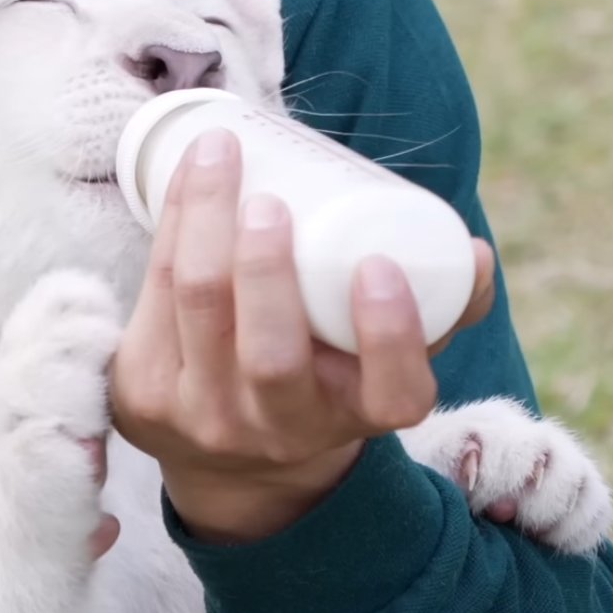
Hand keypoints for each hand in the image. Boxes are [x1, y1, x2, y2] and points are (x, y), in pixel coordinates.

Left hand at [110, 128, 497, 542]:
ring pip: (198, 313)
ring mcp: (206, 418)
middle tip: (271, 201)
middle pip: (271, 356)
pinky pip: (154, 299)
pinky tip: (185, 182)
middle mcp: (282, 429)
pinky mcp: (142, 397)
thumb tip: (469, 250)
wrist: (235, 456)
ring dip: (204, 224)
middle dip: (266, 272)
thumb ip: (443, 306)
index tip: (376, 265)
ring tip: (219, 156)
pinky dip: (171, 228)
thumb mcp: (388, 358)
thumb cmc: (330, 374)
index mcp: (362, 415)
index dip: (390, 334)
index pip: (393, 394)